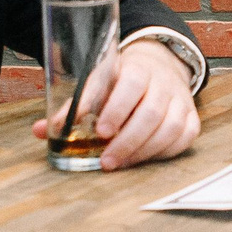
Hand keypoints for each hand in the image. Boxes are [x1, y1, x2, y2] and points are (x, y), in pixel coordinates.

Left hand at [30, 39, 200, 169]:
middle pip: (151, 111)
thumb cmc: (122, 82)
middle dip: (127, 139)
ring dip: (142, 150)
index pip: (131, 84)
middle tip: (105, 159)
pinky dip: (164, 151)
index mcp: (138, 68)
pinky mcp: (191, 117)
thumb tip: (40, 130)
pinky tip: (141, 159)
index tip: (99, 131)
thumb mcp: (98, 84)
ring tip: (117, 163)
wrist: (160, 68)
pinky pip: (184, 137)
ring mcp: (180, 100)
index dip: (116, 108)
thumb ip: (73, 107)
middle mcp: (163, 83)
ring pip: (170, 127)